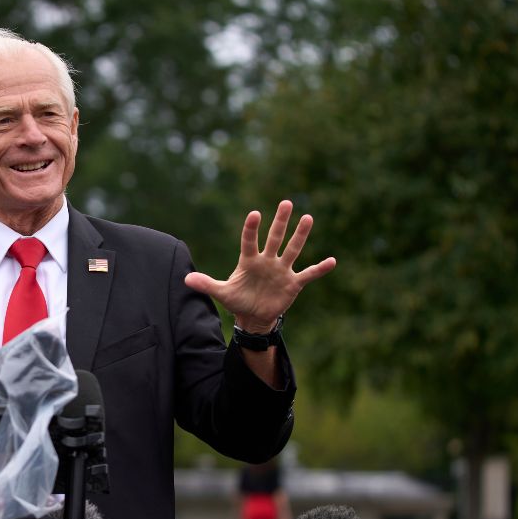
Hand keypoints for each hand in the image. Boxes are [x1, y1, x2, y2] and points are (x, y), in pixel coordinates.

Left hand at [184, 200, 334, 331]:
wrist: (254, 316)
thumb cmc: (238, 300)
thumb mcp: (222, 293)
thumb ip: (206, 284)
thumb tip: (186, 278)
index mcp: (249, 261)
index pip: (249, 241)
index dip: (251, 229)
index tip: (254, 214)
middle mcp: (267, 261)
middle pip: (275, 238)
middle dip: (280, 221)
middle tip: (286, 202)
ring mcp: (281, 270)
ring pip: (293, 249)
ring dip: (300, 235)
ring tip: (308, 218)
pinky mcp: (293, 283)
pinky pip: (308, 274)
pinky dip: (319, 269)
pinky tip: (332, 261)